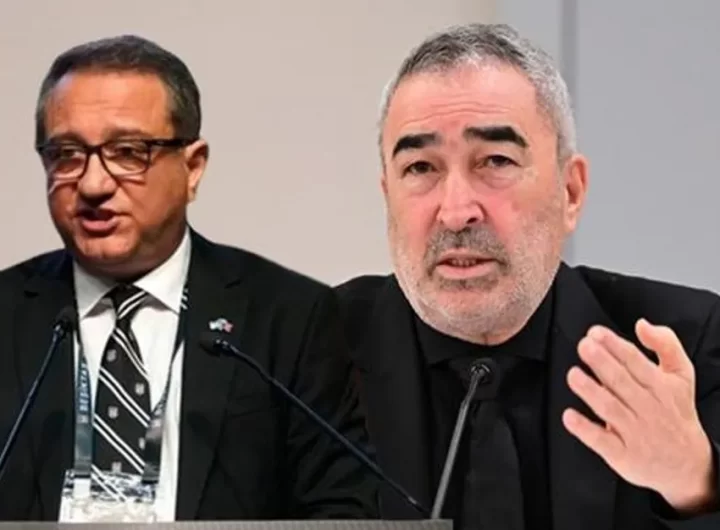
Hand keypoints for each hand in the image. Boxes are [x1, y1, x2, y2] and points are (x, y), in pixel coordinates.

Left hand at [562, 319, 716, 513]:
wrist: (687, 464)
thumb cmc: (676, 413)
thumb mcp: (681, 375)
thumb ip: (666, 344)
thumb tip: (643, 325)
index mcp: (660, 386)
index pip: (635, 361)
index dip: (614, 345)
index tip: (595, 333)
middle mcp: (647, 408)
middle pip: (621, 381)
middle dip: (602, 362)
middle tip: (584, 347)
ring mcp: (634, 432)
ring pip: (610, 408)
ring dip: (590, 391)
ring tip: (574, 375)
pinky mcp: (622, 454)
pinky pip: (602, 441)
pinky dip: (585, 429)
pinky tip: (570, 416)